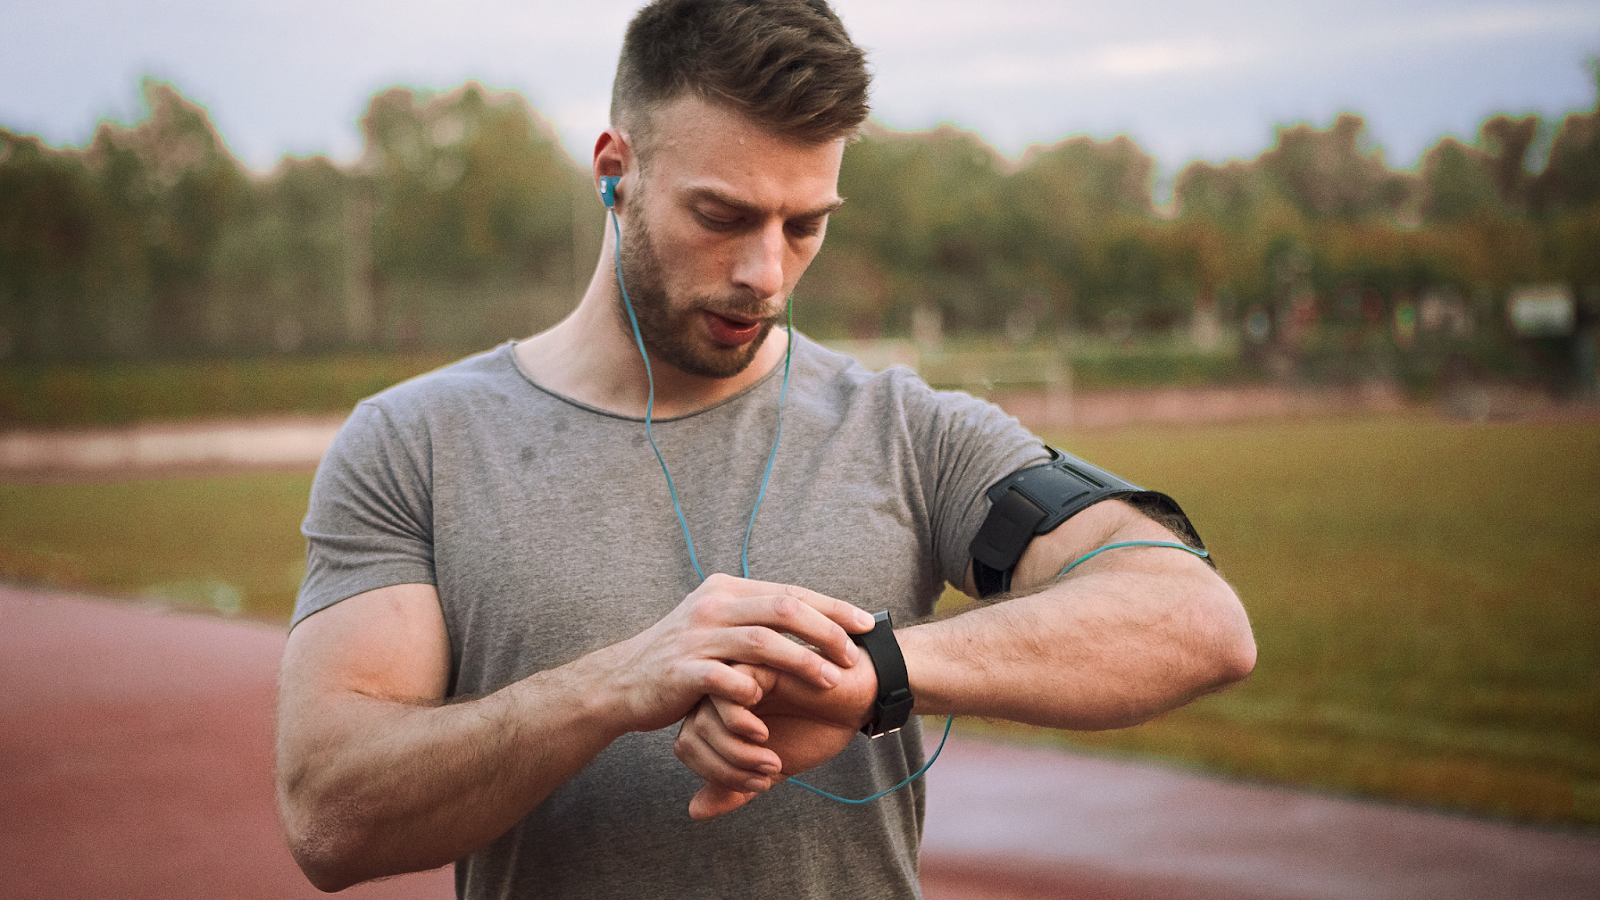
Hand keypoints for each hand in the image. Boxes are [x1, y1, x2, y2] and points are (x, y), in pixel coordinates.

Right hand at [601, 574, 874, 736]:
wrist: (622, 682)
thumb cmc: (682, 658)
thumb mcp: (716, 623)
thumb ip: (755, 616)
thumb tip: (809, 612)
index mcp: (726, 590)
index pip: (790, 591)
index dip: (832, 607)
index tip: (867, 624)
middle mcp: (712, 606)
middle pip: (782, 608)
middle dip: (825, 631)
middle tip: (854, 655)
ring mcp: (696, 637)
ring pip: (760, 641)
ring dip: (801, 661)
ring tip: (831, 680)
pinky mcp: (681, 670)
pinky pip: (723, 678)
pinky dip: (751, 691)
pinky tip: (773, 705)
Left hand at [674, 656, 877, 818]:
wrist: (855, 701)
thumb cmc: (815, 727)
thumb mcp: (770, 768)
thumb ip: (733, 788)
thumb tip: (694, 812)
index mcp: (718, 713)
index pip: (687, 747)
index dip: (716, 776)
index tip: (757, 785)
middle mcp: (719, 693)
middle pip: (691, 737)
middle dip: (727, 770)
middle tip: (766, 776)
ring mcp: (733, 677)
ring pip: (703, 722)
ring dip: (736, 755)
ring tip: (772, 763)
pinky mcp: (753, 664)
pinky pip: (726, 696)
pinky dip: (740, 726)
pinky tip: (765, 735)